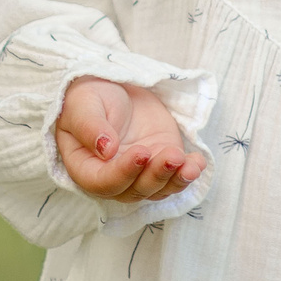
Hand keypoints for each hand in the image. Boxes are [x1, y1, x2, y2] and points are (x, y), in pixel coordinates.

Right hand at [55, 78, 206, 201]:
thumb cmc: (88, 98)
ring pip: (158, 189)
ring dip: (175, 180)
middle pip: (134, 191)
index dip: (123, 173)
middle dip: (156, 176)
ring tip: (189, 164)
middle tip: (172, 156)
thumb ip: (90, 127)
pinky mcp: (161, 162)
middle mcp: (113, 177)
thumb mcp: (83, 105)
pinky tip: (197, 162)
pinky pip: (175, 177)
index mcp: (86, 168)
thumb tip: (107, 150)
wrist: (111, 89)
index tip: (140, 152)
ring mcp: (140, 172)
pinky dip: (188, 172)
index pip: (103, 182)